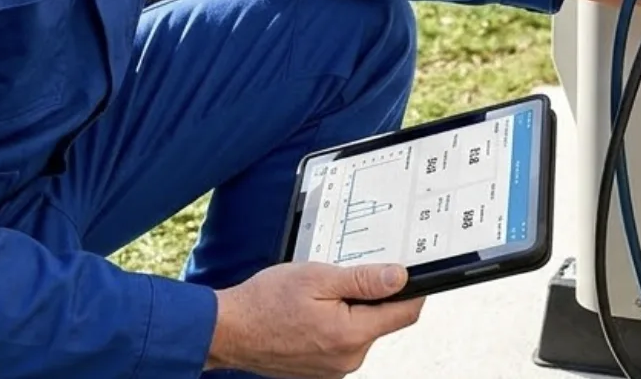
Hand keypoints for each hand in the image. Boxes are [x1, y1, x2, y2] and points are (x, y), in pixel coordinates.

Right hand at [206, 262, 424, 377]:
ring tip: (317, 297)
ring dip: (350, 311)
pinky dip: (334, 325)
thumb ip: (363, 280)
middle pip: (381, 321)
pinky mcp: (322, 371)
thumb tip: (400, 278)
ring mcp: (334, 369)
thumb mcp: (318, 277)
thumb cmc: (265, 303)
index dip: (411, 289)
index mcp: (352, 335)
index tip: (407, 272)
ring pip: (360, 331)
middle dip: (369, 297)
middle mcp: (348, 359)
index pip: (404, 313)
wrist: (229, 330)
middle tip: (339, 278)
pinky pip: (342, 343)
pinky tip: (310, 313)